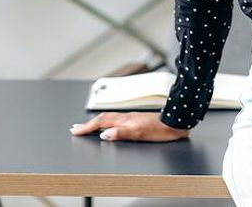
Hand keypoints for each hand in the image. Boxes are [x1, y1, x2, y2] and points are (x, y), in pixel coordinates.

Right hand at [69, 111, 190, 141]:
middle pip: (102, 118)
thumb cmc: (160, 129)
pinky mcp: (137, 120)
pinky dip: (107, 122)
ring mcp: (131, 118)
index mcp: (124, 120)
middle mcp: (126, 117)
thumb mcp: (140, 133)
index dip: (87, 127)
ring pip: (109, 118)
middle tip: (75, 128)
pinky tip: (109, 125)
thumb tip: (104, 134)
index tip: (75, 131)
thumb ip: (121, 133)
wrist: (176, 122)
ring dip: (96, 122)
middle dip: (87, 124)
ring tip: (87, 126)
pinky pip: (116, 120)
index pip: (101, 122)